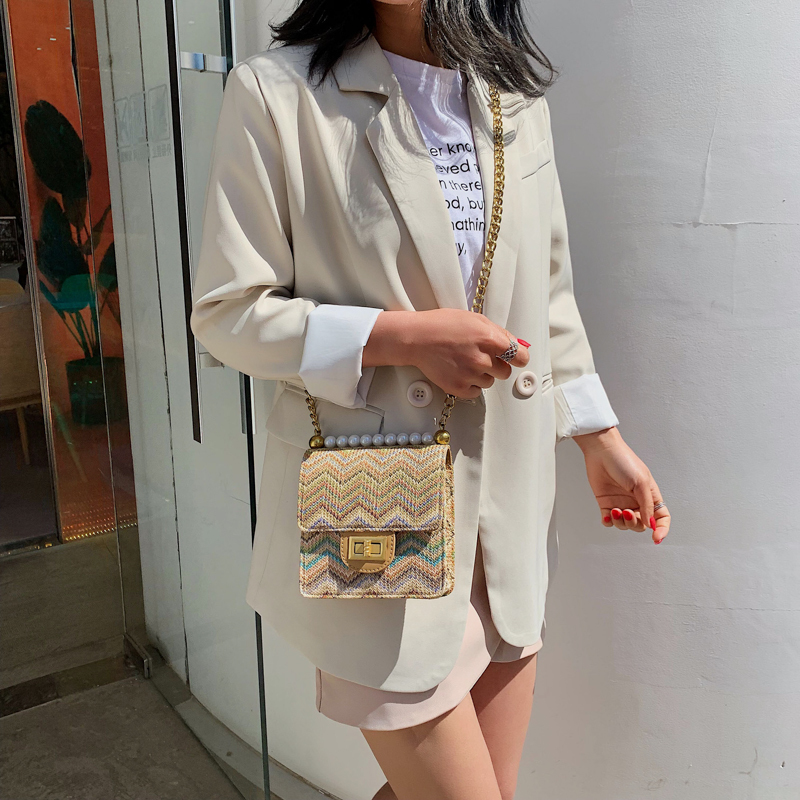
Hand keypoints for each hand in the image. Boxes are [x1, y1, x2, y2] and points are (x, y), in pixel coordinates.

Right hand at [363, 309, 528, 398]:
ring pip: (489, 383)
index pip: (520, 357)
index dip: (518, 358)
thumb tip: (518, 345)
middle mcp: (482, 359)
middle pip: (505, 372)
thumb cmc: (443, 325)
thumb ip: (499, 333)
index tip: (515, 359)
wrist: (417, 339)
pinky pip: (476, 392)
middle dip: (497, 366)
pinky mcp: (459, 388)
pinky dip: (470, 385)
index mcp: (490, 339)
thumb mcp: (475, 319)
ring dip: (482, 375)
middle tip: (481, 357)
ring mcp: (470, 375)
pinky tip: (460, 372)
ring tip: (465, 362)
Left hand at [573, 426, 670, 543]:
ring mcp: (621, 503)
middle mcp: (637, 502)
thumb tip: (650, 525)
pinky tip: (607, 516)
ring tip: (616, 510)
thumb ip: (647, 505)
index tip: (656, 538)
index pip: (661, 518)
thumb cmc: (624, 462)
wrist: (601, 452)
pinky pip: (609, 521)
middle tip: (627, 512)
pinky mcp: (606, 503)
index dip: (661, 529)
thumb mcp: (641, 482)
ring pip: (625, 525)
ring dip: (621, 522)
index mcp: (650, 496)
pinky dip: (609, 522)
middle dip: (635, 524)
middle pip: (641, 525)